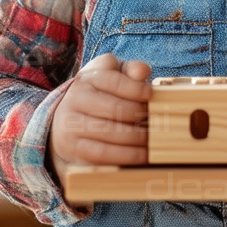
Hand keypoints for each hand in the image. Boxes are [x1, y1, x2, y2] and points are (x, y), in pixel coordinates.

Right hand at [48, 55, 150, 187]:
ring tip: (154, 139)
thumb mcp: (112, 77)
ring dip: (138, 138)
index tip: (151, 95)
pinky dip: (128, 155)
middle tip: (158, 121)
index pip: (114, 81)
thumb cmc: (101, 96)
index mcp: (87, 78)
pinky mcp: (73, 147)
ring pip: (112, 132)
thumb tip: (143, 71)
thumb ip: (129, 70)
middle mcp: (74, 98)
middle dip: (141, 116)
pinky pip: (104, 154)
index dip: (136, 88)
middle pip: (116, 108)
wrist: (68, 122)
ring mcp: (70, 124)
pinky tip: (143, 155)